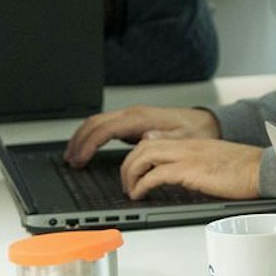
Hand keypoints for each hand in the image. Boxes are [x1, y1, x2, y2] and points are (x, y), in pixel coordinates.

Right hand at [65, 105, 220, 165]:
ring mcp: (131, 117)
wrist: (205, 123)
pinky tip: (86, 149)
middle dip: (79, 141)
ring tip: (73, 157)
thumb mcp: (184, 138)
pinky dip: (91, 137)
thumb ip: (164, 139)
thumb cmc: (196, 132)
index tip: (80, 159)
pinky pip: (104, 126)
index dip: (89, 144)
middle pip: (95, 123)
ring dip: (82, 138)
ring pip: (97, 122)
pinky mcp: (131, 122)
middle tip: (71, 161)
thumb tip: (145, 138)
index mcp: (142, 118)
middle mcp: (133, 114)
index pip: (106, 129)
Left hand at [118, 139, 262, 199]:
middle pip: (142, 146)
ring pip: (143, 157)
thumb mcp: (215, 159)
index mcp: (192, 142)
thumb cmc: (247, 168)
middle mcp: (186, 145)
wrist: (263, 169)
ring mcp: (187, 156)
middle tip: (127, 182)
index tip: (134, 170)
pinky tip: (140, 194)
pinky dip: (142, 185)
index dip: (137, 155)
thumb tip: (180, 172)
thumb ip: (195, 160)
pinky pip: (155, 175)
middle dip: (128, 165)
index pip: (153, 140)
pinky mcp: (190, 171)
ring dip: (130, 174)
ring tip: (131, 190)